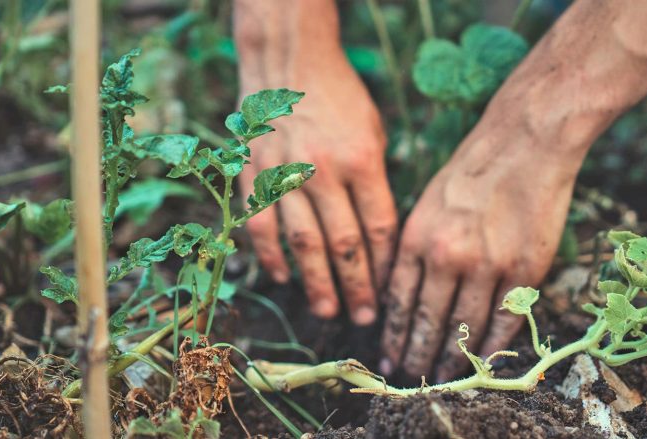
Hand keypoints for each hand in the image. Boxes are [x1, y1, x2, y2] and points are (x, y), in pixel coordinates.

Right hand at [238, 59, 396, 325]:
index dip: (385, 266)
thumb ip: (376, 182)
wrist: (289, 65)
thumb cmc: (341, 100)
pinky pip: (263, 225)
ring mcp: (286, 174)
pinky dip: (272, 256)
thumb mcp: (374, 133)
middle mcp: (324, 171)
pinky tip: (285, 279)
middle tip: (364, 319)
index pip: (378, 228)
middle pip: (344, 244)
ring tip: (328, 311)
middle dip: (357, 286)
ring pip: (303, 243)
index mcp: (362, 161)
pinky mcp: (256, 175)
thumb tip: (379, 238)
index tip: (390, 292)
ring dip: (316, 283)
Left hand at [379, 100, 588, 380]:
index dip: (394, 335)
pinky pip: (504, 320)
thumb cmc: (472, 168)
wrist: (525, 141)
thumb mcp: (427, 202)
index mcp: (417, 237)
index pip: (399, 301)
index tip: (389, 356)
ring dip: (452, 357)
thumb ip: (414, 248)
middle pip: (427, 321)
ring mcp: (487, 265)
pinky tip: (482, 361)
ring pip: (464, 328)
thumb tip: (400, 293)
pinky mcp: (524, 269)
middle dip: (416, 354)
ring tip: (442, 375)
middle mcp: (447, 256)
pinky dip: (492, 346)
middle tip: (410, 376)